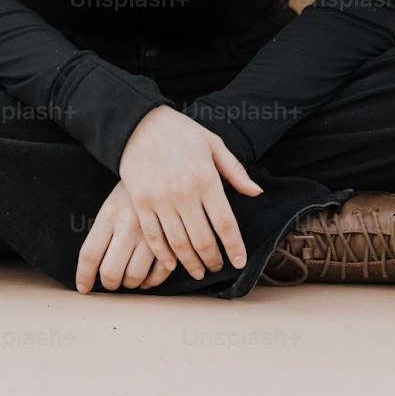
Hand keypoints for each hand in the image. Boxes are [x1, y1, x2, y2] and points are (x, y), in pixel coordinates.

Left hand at [75, 179, 175, 293]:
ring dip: (130, 283)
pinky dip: (151, 281)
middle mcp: (129, 224)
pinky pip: (159, 274)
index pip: (89, 254)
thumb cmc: (134, 191)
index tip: (84, 288)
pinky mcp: (172, 238)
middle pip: (110, 271)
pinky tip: (148, 276)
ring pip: (134, 277)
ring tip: (130, 276)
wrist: (166, 165)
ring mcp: (152, 232)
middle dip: (109, 284)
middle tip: (111, 281)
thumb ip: (102, 232)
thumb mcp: (112, 204)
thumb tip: (90, 268)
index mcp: (110, 213)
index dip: (84, 276)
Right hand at [116, 105, 263, 282]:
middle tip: (217, 268)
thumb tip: (257, 192)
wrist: (138, 123)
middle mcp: (184, 192)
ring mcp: (160, 200)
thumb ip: (235, 170)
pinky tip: (172, 263)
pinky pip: (154, 238)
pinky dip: (164, 255)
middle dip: (213, 260)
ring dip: (190, 263)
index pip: (225, 223)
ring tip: (198, 271)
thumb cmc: (180, 132)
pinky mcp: (141, 204)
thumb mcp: (213, 144)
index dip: (234, 247)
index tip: (239, 262)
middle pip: (203, 239)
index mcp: (206, 178)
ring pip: (179, 244)